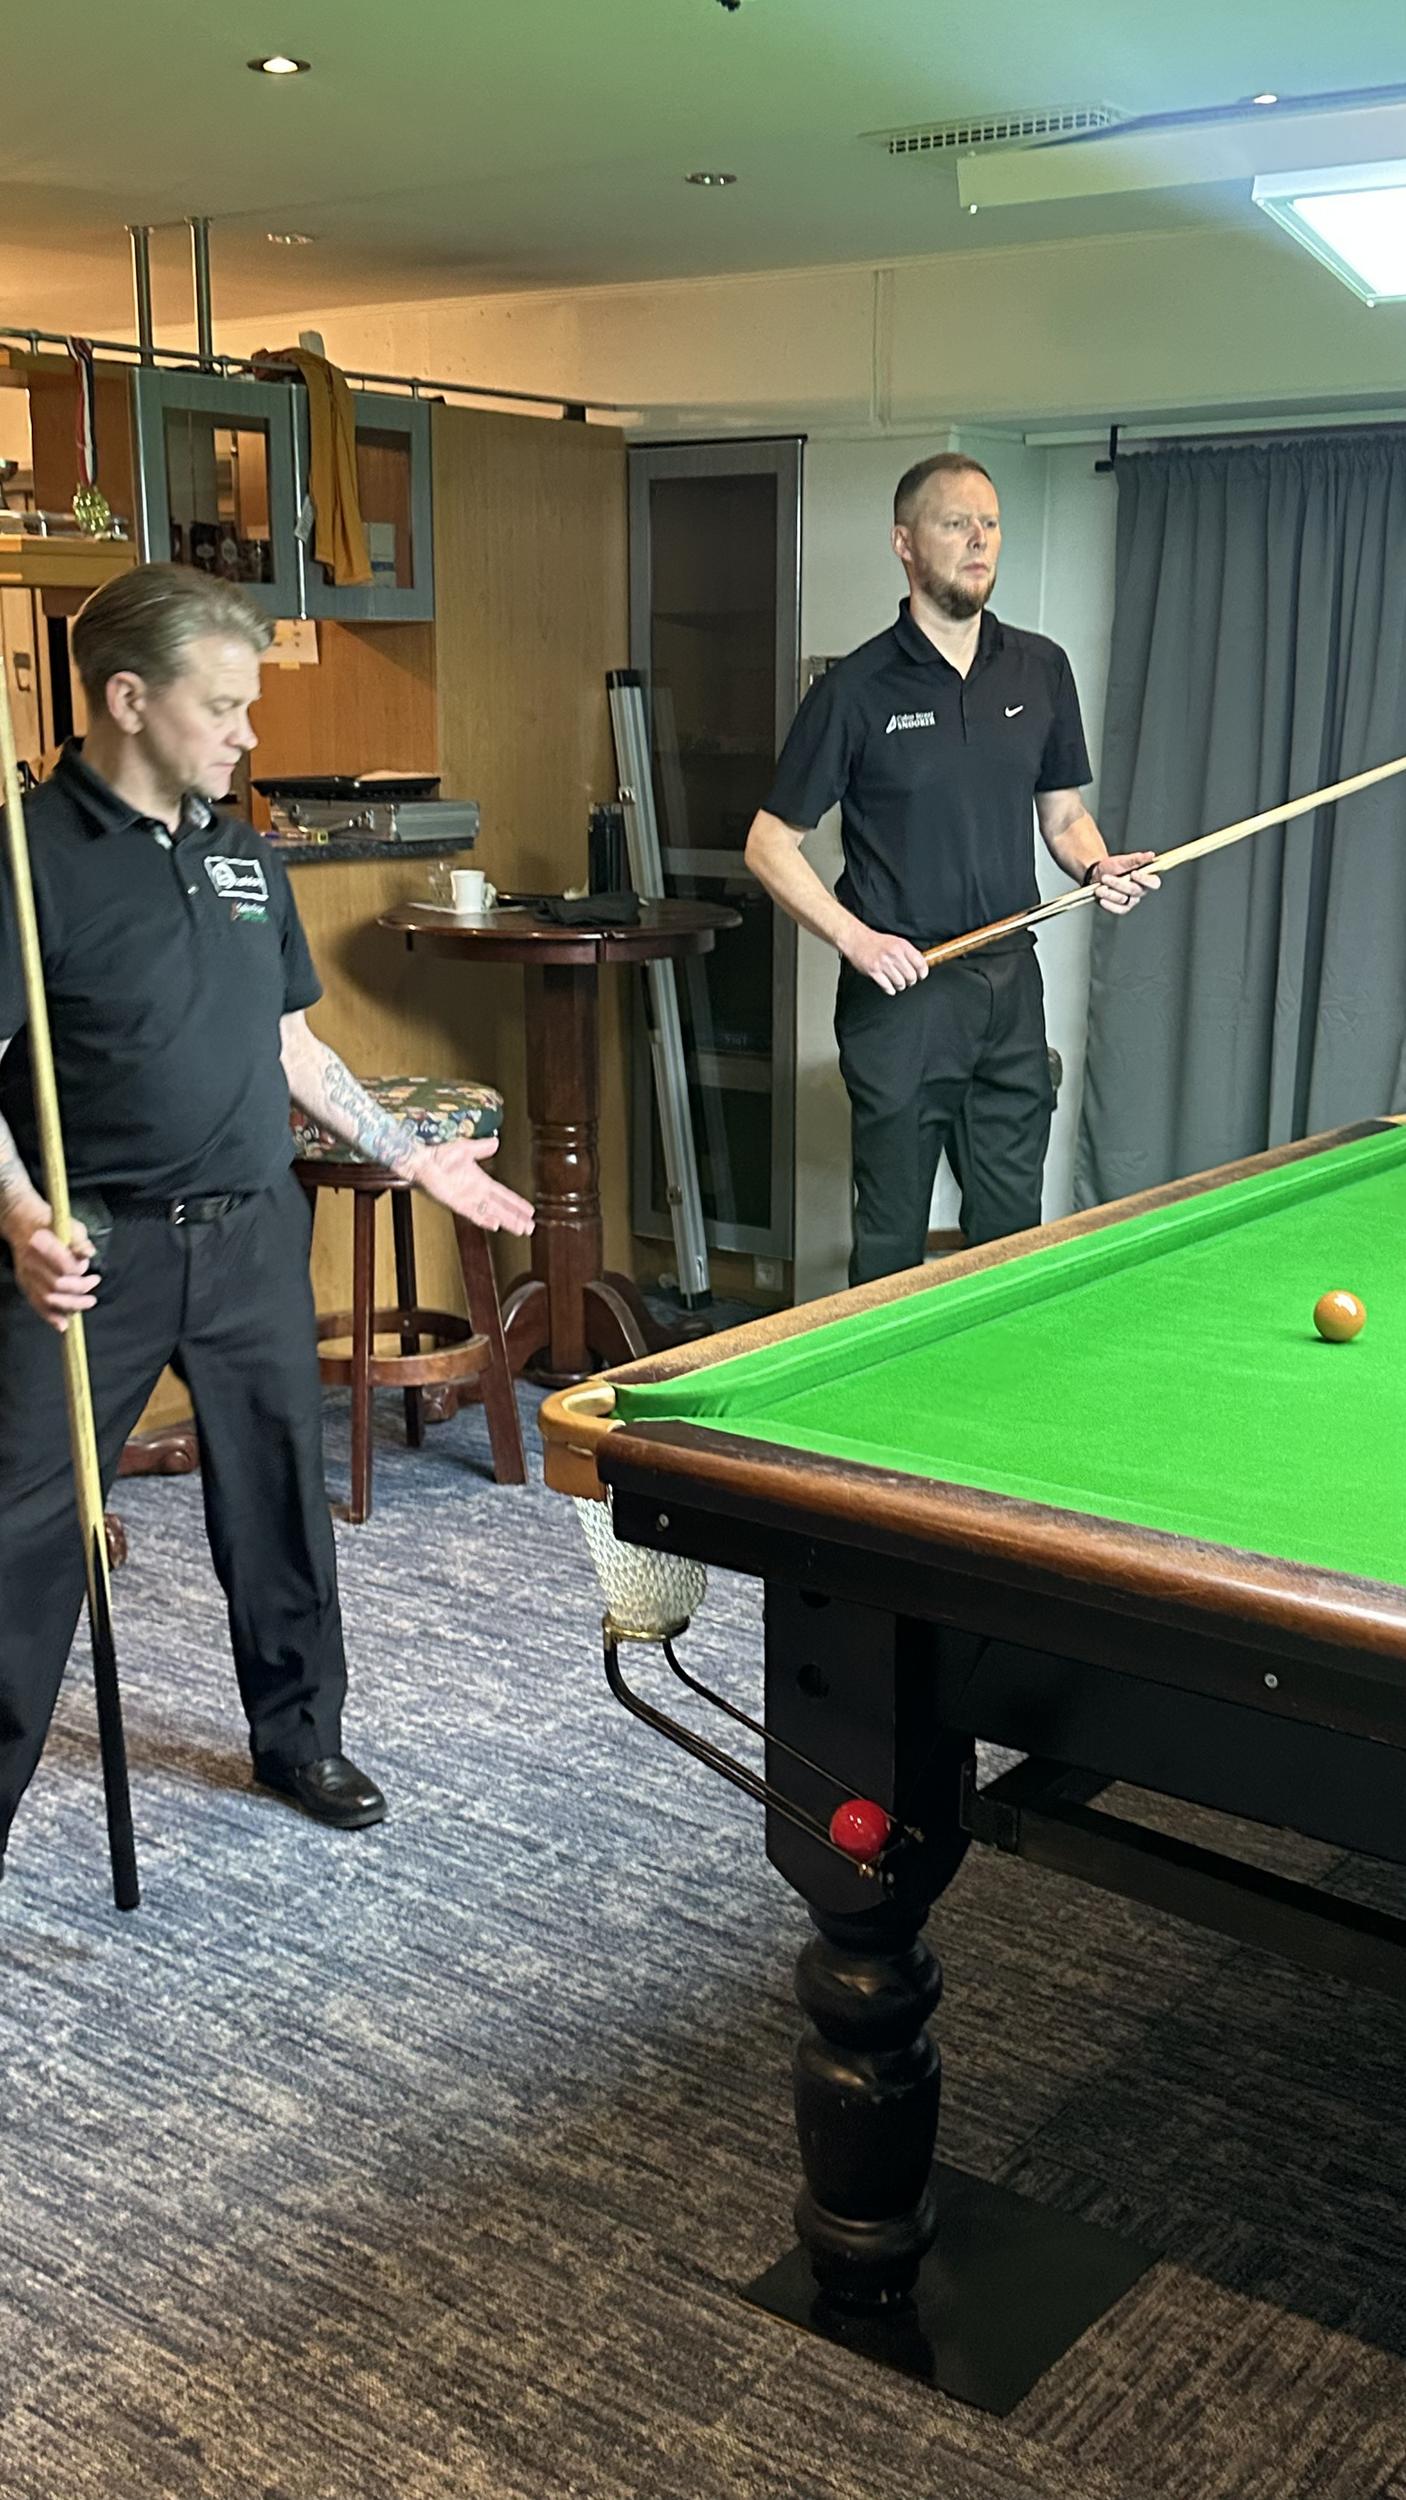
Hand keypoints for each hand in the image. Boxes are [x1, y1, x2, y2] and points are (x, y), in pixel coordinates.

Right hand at [5, 1201, 98, 1330]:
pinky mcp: (24, 1282)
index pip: (64, 1267)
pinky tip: (63, 1325)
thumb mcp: (70, 1225)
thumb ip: (80, 1241)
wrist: (22, 1221)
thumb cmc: (51, 1222)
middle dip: (79, 1291)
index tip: (89, 1272)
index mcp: (41, 1243)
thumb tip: (89, 1254)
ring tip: (87, 1303)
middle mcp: (31, 1261)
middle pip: (56, 1286)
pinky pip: (36, 1303)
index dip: (80, 1274)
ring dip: (70, 1305)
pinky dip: (50, 1316)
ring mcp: (25, 1274)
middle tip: (94, 1288)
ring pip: (47, 1298)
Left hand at [410, 1136, 534, 1235]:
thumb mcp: (466, 1148)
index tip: (530, 1211)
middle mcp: (477, 1193)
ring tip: (519, 1229)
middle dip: (516, 1218)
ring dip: (506, 1222)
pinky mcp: (457, 1204)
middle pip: (502, 1209)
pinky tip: (495, 1225)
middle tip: (530, 1228)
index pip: (504, 1195)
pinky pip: (474, 1214)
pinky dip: (485, 1220)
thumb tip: (496, 1142)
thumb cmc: (439, 1154)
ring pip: (492, 1214)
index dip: (517, 1203)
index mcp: (481, 1181)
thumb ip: (482, 1147)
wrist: (422, 1162)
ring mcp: (467, 1200)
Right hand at [840, 921, 928, 994]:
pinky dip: (890, 989)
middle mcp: (894, 954)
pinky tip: (889, 986)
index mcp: (902, 946)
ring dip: (900, 986)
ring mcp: (883, 964)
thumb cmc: (876, 942)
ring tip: (898, 983)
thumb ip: (908, 953)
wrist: (857, 940)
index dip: (923, 973)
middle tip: (908, 980)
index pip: (920, 963)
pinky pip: (887, 987)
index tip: (921, 976)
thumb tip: (921, 965)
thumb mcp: (896, 942)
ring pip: (900, 983)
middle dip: (911, 981)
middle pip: (911, 976)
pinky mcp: (874, 971)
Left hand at [1088, 852, 1160, 913]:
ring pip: (1123, 899)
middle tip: (1105, 878)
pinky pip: (1118, 909)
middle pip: (1134, 890)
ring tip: (1099, 888)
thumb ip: (1136, 859)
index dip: (1145, 879)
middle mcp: (1141, 891)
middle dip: (1118, 884)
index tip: (1133, 873)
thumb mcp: (1123, 860)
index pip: (1153, 882)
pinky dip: (1109, 905)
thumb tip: (1151, 855)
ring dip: (1109, 893)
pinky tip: (1102, 900)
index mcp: (1146, 878)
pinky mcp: (1122, 908)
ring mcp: (1132, 901)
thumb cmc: (1113, 867)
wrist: (1098, 874)